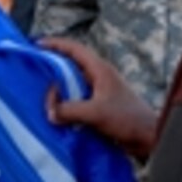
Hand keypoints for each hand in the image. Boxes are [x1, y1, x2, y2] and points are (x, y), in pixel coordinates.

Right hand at [41, 37, 156, 161]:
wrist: (148, 137)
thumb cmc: (127, 119)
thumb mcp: (97, 112)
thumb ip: (71, 110)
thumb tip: (50, 111)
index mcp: (99, 70)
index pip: (74, 49)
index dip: (55, 44)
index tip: (36, 45)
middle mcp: (98, 77)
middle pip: (71, 65)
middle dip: (52, 66)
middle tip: (33, 71)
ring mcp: (99, 92)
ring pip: (72, 84)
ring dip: (57, 87)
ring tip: (39, 93)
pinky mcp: (98, 107)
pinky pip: (76, 100)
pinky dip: (64, 103)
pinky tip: (54, 112)